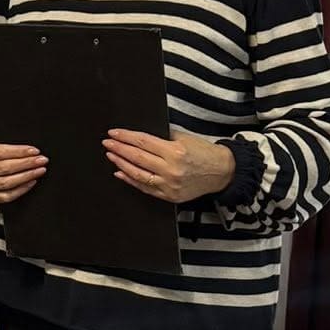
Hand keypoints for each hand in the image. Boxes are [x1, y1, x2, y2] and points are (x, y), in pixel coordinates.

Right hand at [0, 140, 47, 205]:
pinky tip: (31, 182)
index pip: (2, 152)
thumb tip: (31, 152)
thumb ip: (10, 149)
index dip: (20, 151)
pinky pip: (7, 196)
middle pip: (5, 167)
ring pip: (6, 182)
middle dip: (27, 163)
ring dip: (26, 176)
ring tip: (39, 171)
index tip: (34, 151)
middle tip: (41, 161)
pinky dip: (21, 190)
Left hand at [104, 128, 235, 204]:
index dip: (126, 137)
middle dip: (119, 149)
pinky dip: (131, 180)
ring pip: (138, 174)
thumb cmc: (204, 153)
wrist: (222, 172)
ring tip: (111, 156)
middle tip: (107, 143)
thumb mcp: (185, 139)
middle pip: (137, 157)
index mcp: (175, 152)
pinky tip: (120, 173)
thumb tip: (141, 137)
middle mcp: (171, 170)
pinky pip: (145, 188)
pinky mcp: (169, 196)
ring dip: (121, 164)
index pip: (143, 142)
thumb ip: (163, 137)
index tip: (114, 133)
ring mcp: (169, 185)